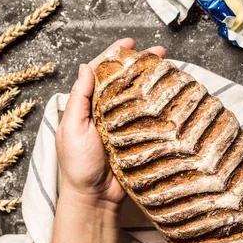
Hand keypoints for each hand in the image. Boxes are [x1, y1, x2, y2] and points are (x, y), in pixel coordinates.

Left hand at [55, 38, 165, 205]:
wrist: (94, 198)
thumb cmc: (78, 166)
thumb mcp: (73, 128)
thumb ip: (79, 99)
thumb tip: (85, 68)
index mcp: (88, 107)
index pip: (100, 73)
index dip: (114, 55)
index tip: (129, 44)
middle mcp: (106, 112)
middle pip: (124, 81)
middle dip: (140, 64)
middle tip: (159, 53)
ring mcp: (123, 126)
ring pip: (138, 97)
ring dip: (152, 82)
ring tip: (169, 69)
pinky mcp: (137, 139)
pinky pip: (148, 118)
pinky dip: (158, 106)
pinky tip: (169, 97)